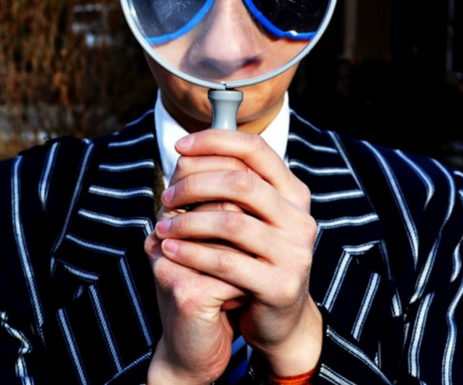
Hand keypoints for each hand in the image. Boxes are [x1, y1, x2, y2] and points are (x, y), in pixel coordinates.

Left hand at [154, 130, 322, 376]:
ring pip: (232, 223)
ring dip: (188, 222)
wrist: (278, 320)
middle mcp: (301, 219)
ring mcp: (295, 253)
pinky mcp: (281, 286)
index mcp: (293, 194)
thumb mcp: (252, 218)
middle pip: (241, 183)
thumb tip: (187, 152)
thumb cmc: (254, 260)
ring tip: (162, 227)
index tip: (180, 146)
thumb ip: (232, 187)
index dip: (215, 140)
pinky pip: (227, 262)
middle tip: (167, 196)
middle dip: (195, 184)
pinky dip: (192, 253)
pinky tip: (169, 250)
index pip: (255, 149)